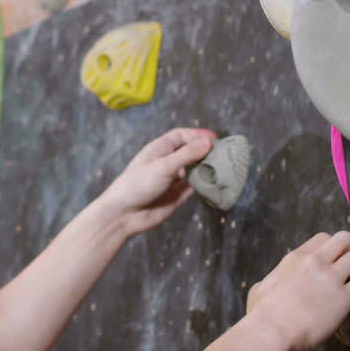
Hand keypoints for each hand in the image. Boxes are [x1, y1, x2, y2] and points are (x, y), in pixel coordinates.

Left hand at [97, 128, 216, 236]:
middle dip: (205, 152)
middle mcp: (167, 162)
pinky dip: (205, 184)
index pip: (181, 136)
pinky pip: (195, 187)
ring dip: (207, 168)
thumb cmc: (139, 184)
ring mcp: (173, 179)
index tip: (215, 138)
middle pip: (190, 152)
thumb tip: (209, 142)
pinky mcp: (177, 196)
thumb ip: (187, 154)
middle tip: (224, 154)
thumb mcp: (164, 165)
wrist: (124, 215)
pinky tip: (216, 183)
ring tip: (224, 168)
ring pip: (194, 170)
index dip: (197, 135)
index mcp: (160, 149)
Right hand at [244, 231, 349, 350]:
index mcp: (297, 257)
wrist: (273, 332)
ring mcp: (332, 278)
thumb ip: (276, 278)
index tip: (332, 257)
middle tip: (347, 264)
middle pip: (344, 240)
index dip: (330, 247)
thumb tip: (278, 281)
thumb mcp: (262, 286)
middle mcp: (317, 262)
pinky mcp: (344, 298)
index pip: (323, 238)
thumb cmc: (262, 313)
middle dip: (348, 249)